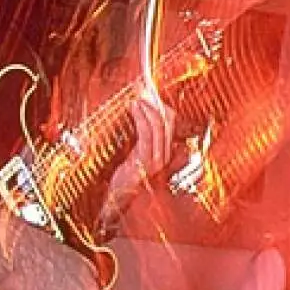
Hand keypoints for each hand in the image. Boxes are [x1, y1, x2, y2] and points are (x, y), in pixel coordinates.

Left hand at [99, 95, 177, 235]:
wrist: (118, 198)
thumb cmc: (124, 176)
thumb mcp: (135, 154)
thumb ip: (142, 139)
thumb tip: (140, 115)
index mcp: (166, 151)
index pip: (171, 122)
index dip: (161, 105)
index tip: (150, 93)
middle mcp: (166, 155)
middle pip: (169, 121)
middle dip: (156, 103)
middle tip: (143, 91)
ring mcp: (158, 159)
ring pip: (159, 125)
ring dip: (147, 108)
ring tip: (137, 99)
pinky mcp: (146, 161)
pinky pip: (147, 134)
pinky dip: (141, 117)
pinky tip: (134, 108)